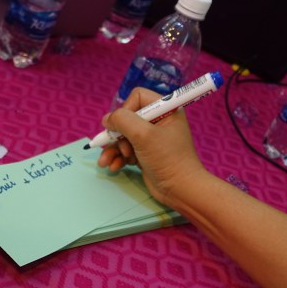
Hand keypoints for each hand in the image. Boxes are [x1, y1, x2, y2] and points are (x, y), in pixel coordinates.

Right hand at [96, 88, 207, 205]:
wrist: (180, 189)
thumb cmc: (167, 159)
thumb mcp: (144, 135)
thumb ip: (123, 121)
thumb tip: (106, 119)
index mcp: (165, 109)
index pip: (137, 98)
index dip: (125, 110)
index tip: (121, 127)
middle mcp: (158, 121)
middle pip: (126, 119)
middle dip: (117, 135)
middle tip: (122, 149)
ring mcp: (150, 139)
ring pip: (122, 137)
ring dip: (113, 149)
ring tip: (106, 162)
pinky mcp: (144, 154)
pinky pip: (125, 150)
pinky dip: (117, 158)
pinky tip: (114, 167)